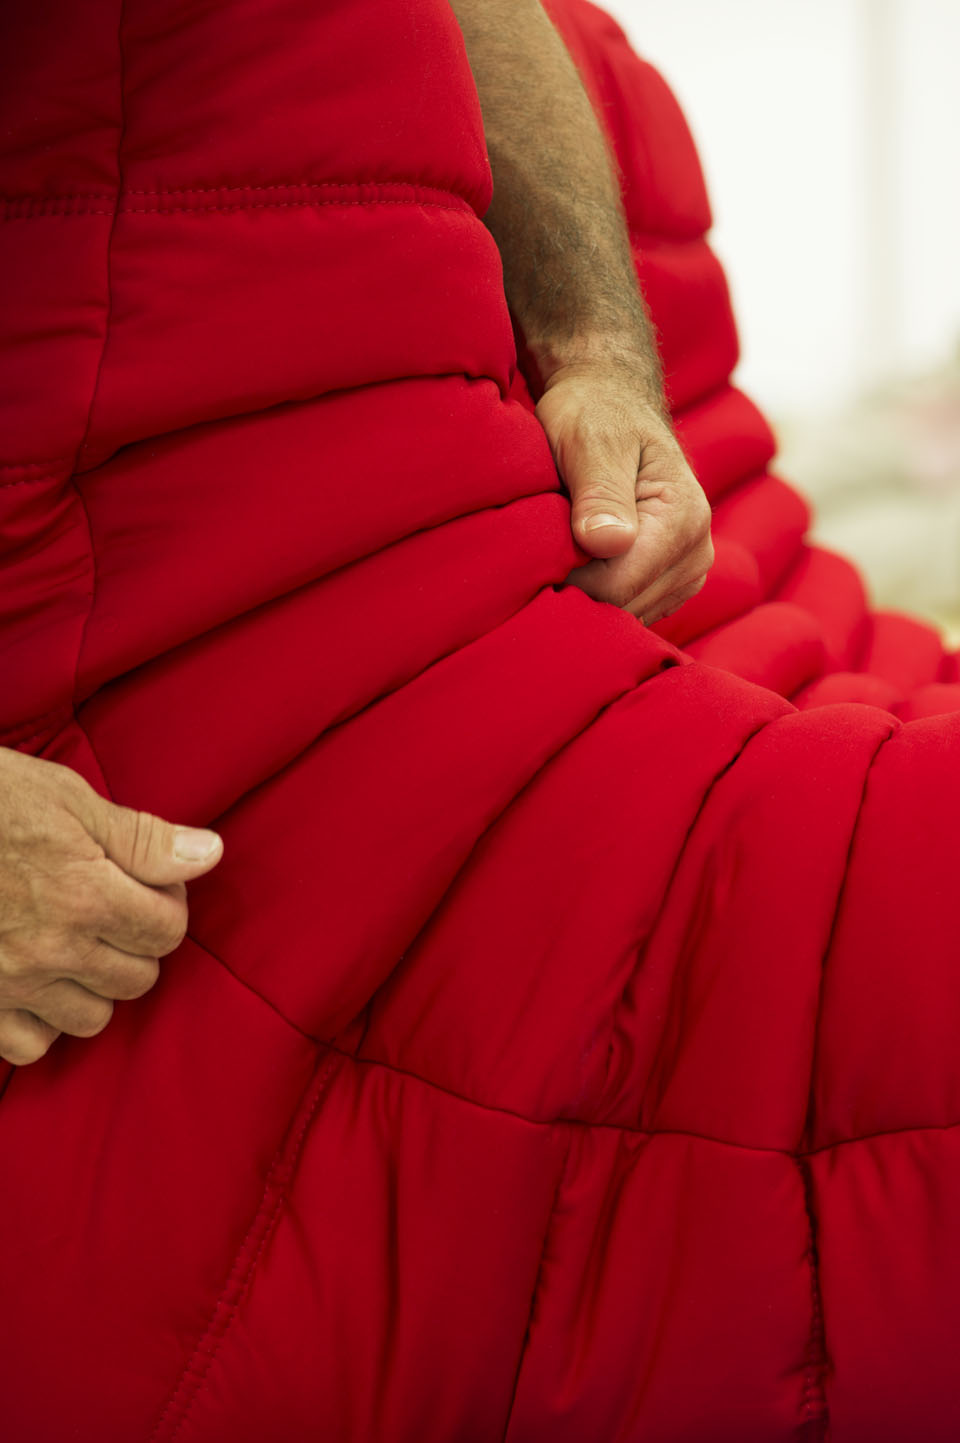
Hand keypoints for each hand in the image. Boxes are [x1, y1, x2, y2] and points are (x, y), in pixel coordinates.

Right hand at [0, 747, 222, 1064]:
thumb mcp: (67, 799)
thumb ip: (142, 838)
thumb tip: (210, 854)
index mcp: (84, 895)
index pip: (167, 931)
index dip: (167, 904)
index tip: (144, 884)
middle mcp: (51, 950)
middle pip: (137, 979)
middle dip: (136, 944)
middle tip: (111, 909)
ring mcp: (8, 983)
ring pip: (91, 1019)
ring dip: (94, 986)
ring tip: (75, 945)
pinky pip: (31, 1046)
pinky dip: (41, 1023)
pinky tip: (37, 983)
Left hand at [536, 358, 713, 623]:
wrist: (611, 405)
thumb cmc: (595, 414)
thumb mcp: (590, 440)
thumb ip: (600, 492)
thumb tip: (608, 542)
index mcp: (683, 518)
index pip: (617, 586)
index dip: (568, 579)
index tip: (534, 552)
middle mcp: (696, 552)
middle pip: (622, 606)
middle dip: (578, 586)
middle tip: (543, 545)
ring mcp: (688, 572)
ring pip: (625, 614)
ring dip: (587, 590)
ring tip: (566, 546)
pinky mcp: (672, 584)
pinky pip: (630, 610)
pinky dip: (600, 594)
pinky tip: (583, 561)